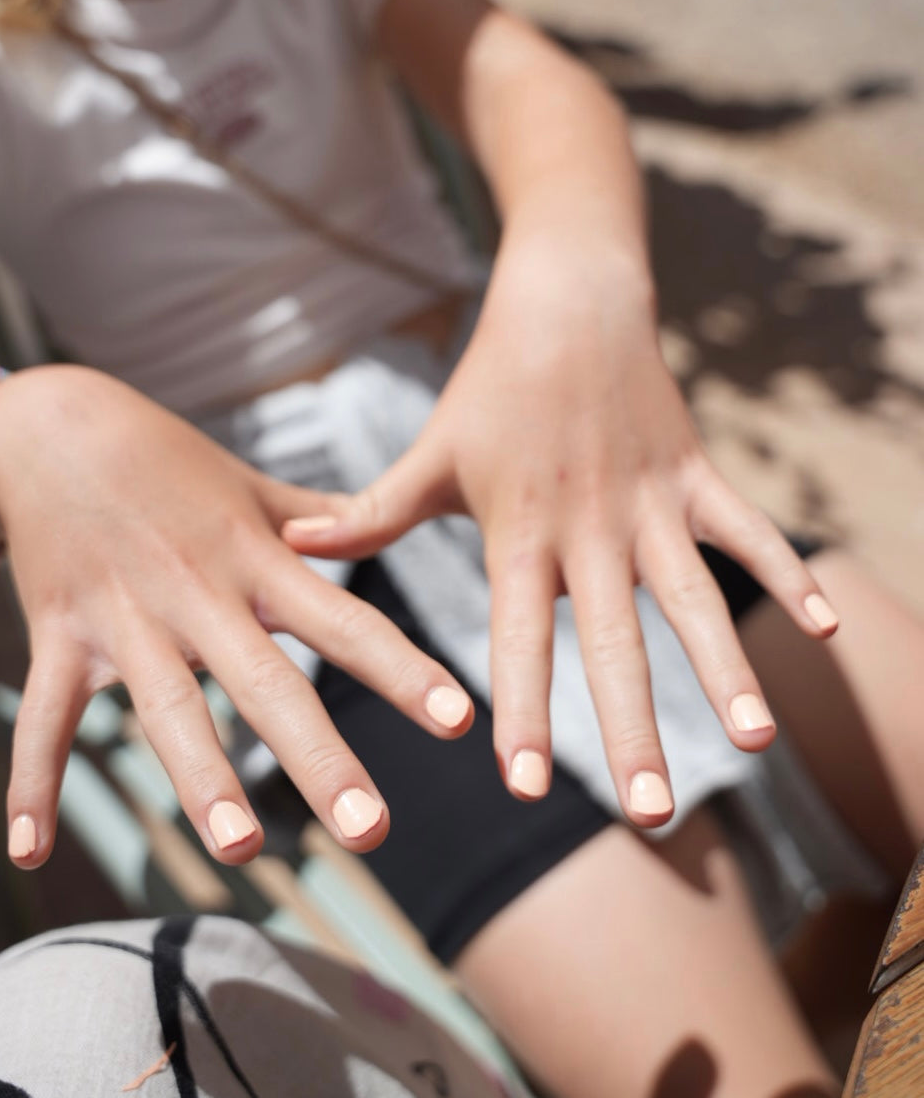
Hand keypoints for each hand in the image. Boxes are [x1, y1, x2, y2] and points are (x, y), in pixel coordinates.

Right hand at [0, 366, 472, 866]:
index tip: (458, 720)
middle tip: (371, 829)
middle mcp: (200, 594)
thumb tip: (385, 518)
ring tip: (241, 850)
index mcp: (258, 560)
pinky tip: (34, 853)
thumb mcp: (255, 486)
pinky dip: (34, 782)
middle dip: (320, 758)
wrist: (53, 426)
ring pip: (169, 707)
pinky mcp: (59, 635)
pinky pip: (45, 717)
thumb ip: (325, 514)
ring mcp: (126, 617)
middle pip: (268, 683)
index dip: (403, 670)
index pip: (345, 622)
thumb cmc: (171, 462)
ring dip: (203, 778)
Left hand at [282, 234, 837, 826]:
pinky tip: (827, 629)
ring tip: (752, 744)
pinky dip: (787, 571)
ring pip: (693, 594)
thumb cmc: (489, 389)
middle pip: (613, 639)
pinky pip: (748, 528)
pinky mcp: (695, 474)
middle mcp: (588, 527)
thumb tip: (292, 546)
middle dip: (631, 728)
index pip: (518, 635)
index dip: (520, 708)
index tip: (519, 784)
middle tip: (649, 816)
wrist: (566, 302)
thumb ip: (370, 511)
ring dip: (723, 666)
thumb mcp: (429, 453)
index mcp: (519, 531)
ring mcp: (649, 500)